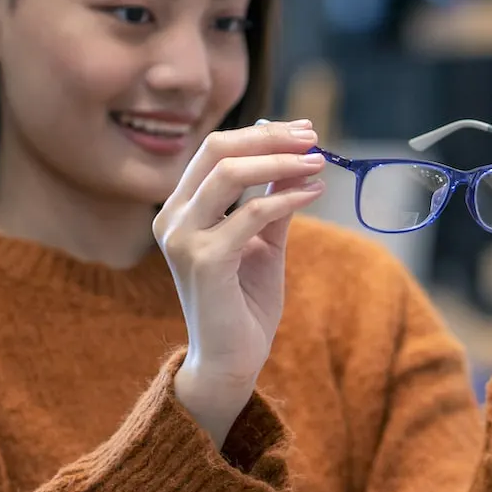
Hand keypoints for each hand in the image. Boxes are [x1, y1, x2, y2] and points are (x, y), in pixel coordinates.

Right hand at [153, 119, 325, 447]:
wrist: (230, 360)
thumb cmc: (243, 303)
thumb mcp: (263, 242)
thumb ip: (274, 200)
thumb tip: (298, 158)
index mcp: (180, 210)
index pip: (215, 150)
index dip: (261, 134)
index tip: (303, 130)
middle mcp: (171, 218)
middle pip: (217, 150)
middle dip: (270, 138)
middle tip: (314, 138)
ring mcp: (183, 238)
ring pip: (231, 173)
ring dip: (282, 162)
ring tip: (320, 163)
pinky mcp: (205, 260)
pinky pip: (253, 213)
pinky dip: (288, 198)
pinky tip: (315, 194)